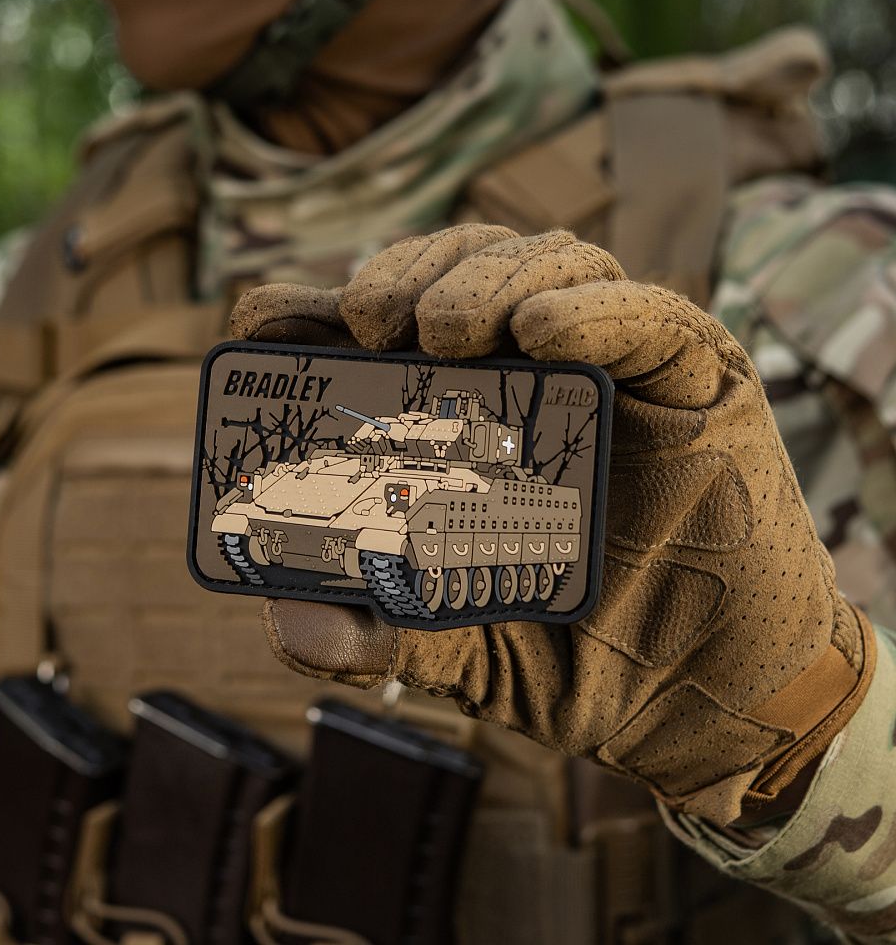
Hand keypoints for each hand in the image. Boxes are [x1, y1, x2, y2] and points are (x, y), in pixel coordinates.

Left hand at [230, 225, 874, 824]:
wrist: (703, 706)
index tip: (265, 317)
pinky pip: (650, 315)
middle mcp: (535, 376)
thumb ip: (378, 636)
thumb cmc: (579, 663)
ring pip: (548, 263)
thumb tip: (287, 618)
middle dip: (406, 272)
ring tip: (444, 329)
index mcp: (469, 420)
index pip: (390, 329)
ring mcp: (615, 366)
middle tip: (370, 322)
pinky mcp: (695, 375)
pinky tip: (542, 330)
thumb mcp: (458, 653)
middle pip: (462, 269)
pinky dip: (596, 309)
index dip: (325, 310)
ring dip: (486, 276)